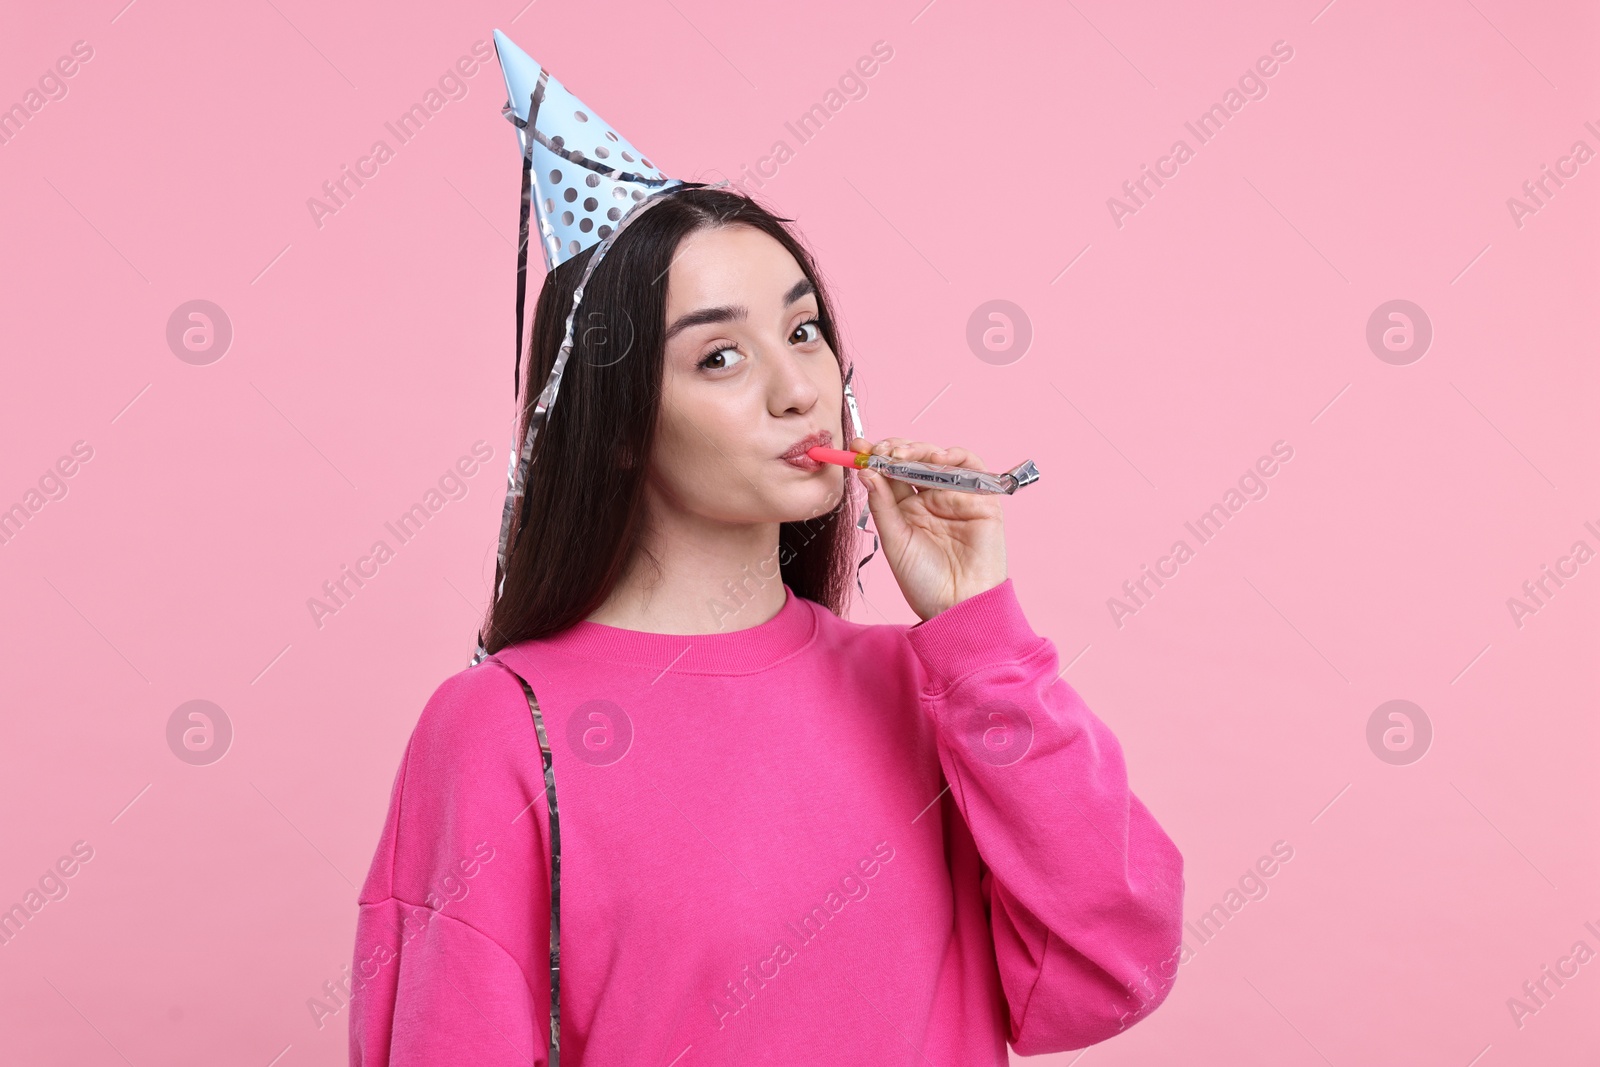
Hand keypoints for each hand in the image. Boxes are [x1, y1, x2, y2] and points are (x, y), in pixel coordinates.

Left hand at [851, 436, 1007, 622]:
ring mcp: (955, 496)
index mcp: (907, 508)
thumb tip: (865, 471)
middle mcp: (930, 498)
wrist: (957, 606)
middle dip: (894, 449)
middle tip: (879, 450)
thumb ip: (882, 505)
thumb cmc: (923, 582)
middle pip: (912, 460)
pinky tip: (936, 459)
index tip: (857, 447)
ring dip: (919, 449)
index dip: (875, 457)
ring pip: (937, 458)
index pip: (889, 473)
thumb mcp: (894, 541)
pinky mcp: (981, 498)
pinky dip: (955, 456)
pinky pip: (971, 467)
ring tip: (901, 454)